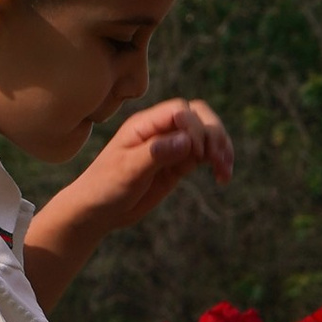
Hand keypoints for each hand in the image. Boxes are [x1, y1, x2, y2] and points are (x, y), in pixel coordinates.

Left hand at [23, 99, 233, 300]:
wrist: (97, 211)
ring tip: (224, 171)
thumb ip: (156, 153)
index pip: (180, 110)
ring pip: (205, 134)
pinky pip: (203, 156)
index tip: (196, 153)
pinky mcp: (177, 165)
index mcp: (144, 125)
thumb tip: (186, 140)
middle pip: (198, 115)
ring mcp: (170, 147)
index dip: (194, 126)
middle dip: (213, 133)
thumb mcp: (128, 171)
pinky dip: (216, 162)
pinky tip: (222, 176)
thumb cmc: (105, 188)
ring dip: (220, 148)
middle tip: (217, 159)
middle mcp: (159, 131)